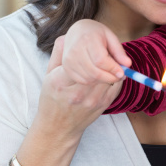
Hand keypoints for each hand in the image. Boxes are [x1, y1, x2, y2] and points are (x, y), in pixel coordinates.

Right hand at [15, 36, 122, 165]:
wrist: (58, 128)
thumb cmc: (52, 99)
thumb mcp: (48, 75)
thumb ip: (58, 54)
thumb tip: (67, 37)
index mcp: (60, 82)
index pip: (80, 61)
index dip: (90, 52)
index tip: (94, 46)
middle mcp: (77, 92)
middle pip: (98, 68)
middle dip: (105, 57)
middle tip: (106, 49)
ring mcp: (91, 100)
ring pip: (109, 76)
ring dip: (112, 66)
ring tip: (110, 59)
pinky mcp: (103, 105)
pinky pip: (116, 86)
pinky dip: (117, 76)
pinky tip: (113, 71)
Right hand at [62, 19, 131, 85]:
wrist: (75, 31)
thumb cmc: (96, 33)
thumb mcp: (110, 36)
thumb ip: (119, 51)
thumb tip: (128, 65)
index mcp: (87, 39)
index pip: (100, 60)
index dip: (112, 69)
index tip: (123, 73)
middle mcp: (75, 51)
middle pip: (95, 72)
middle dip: (110, 77)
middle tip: (120, 77)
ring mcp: (69, 61)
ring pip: (90, 79)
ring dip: (103, 80)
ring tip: (110, 73)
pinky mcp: (67, 68)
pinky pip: (84, 81)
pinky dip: (95, 80)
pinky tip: (100, 73)